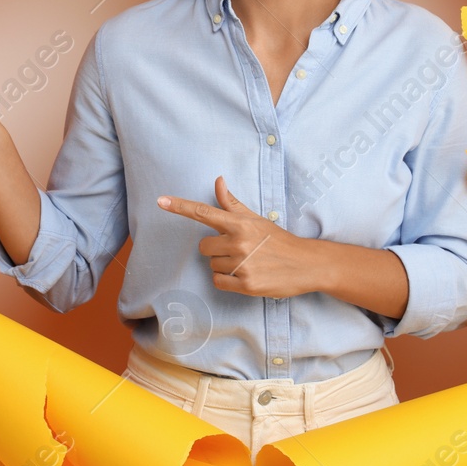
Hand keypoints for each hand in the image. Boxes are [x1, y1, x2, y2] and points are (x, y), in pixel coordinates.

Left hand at [157, 175, 317, 297]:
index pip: (203, 212)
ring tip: (247, 263)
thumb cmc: (277, 240)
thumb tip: (218, 180)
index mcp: (239, 223)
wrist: (306, 264)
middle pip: (203, 247)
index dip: (179, 206)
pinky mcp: (246, 284)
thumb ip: (232, 203)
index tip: (160, 200)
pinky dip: (227, 281)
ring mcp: (242, 264)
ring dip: (224, 266)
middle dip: (216, 249)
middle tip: (239, 250)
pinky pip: (218, 282)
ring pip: (211, 265)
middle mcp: (239, 241)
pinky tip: (244, 276)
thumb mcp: (256, 219)